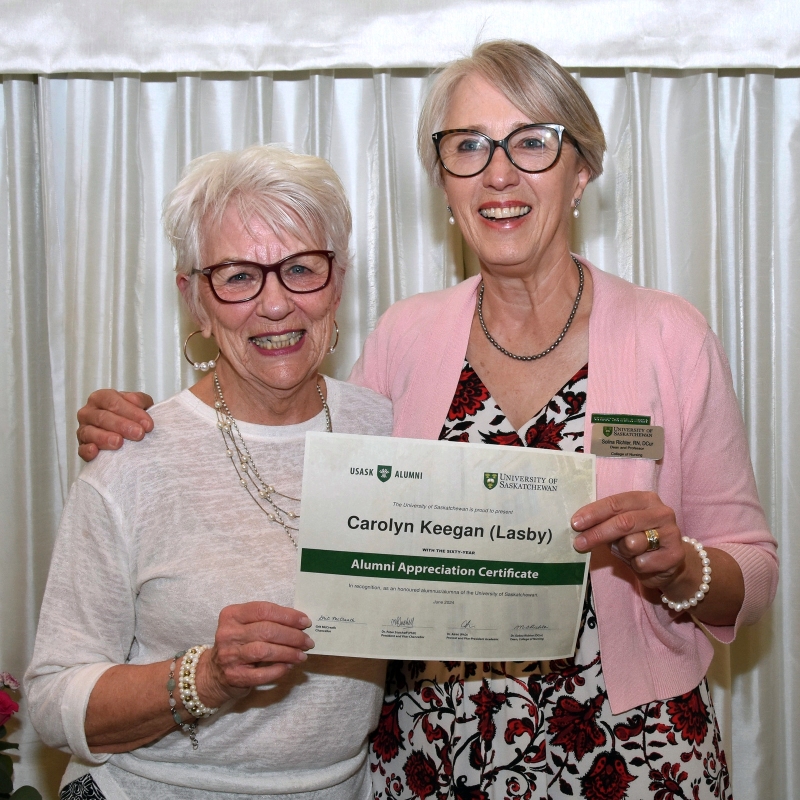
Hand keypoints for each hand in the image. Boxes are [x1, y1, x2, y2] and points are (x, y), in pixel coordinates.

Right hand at [76, 390, 154, 460]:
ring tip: (119, 442)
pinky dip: (87, 451)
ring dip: (104, 438)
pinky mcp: (81, 447)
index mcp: (101, 398)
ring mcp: (83, 430)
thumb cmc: (131, 416)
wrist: (126, 432)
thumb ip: (140, 400)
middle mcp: (88, 412)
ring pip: (89, 432)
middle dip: (122, 425)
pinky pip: (81, 449)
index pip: (113, 402)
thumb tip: (136, 401)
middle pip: (102, 417)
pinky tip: (95, 451)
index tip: (148, 424)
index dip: (131, 412)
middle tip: (139, 434)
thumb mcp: (139, 404)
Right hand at [197, 601, 314, 707]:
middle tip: (308, 641)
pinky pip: (261, 673)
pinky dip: (278, 670)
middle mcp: (228, 633)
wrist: (214, 673)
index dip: (288, 615)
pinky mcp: (233, 676)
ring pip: (264, 650)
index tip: (305, 622)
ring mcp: (229, 655)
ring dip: (288, 652)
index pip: (263, 610)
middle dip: (292, 636)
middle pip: (267, 630)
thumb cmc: (238, 644)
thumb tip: (300, 624)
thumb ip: (267, 621)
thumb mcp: (246, 626)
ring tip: (302, 655)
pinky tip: (288, 667)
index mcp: (232, 614)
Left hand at [570, 491, 688, 592]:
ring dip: (622, 551)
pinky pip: (642, 562)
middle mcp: (661, 512)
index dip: (594, 513)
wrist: (669, 563)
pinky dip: (636, 565)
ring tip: (628, 552)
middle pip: (623, 522)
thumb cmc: (639, 540)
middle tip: (579, 543)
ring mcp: (671, 532)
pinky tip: (644, 563)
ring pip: (632, 543)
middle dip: (597, 533)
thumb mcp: (621, 528)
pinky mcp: (676, 555)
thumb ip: (605, 523)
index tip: (575, 523)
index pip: (615, 503)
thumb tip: (578, 525)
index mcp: (645, 499)